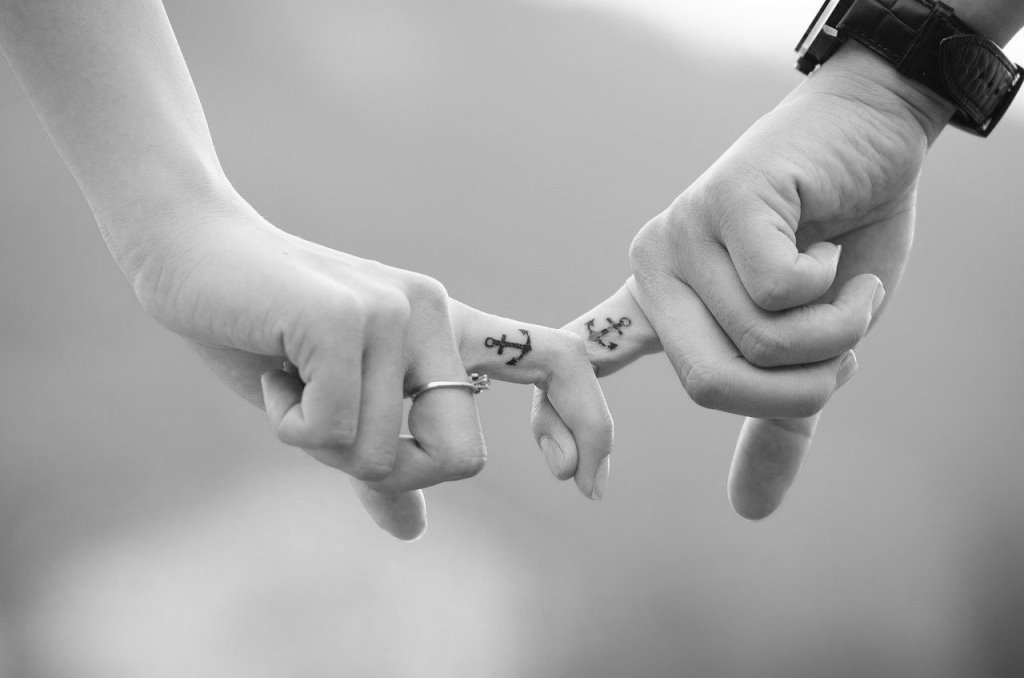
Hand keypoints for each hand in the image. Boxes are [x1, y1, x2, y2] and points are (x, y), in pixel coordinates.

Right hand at [127, 196, 611, 539]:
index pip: (558, 361)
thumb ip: (379, 465)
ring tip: (288, 378)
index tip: (586, 484)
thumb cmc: (263, 334)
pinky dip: (290, 424)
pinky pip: (336, 432)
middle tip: (329, 424)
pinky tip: (270, 369)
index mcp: (444, 331)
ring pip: (386, 454)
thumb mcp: (331, 409)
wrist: (191, 254)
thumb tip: (413, 530)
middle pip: (461, 458)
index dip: (588, 423)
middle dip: (391, 472)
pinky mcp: (349, 319)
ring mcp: (395, 313)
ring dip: (321, 443)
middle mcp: (435, 314)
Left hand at [545, 44, 955, 515]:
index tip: (570, 479)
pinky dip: (835, 289)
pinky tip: (832, 245)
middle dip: (798, 384)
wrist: (871, 135)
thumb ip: (773, 418)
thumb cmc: (838, 239)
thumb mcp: (808, 345)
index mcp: (659, 305)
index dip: (561, 421)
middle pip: (708, 383)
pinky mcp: (724, 202)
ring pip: (756, 340)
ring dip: (832, 331)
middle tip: (842, 347)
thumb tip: (748, 511)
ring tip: (844, 285)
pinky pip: (776, 291)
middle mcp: (654, 270)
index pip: (587, 363)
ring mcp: (683, 234)